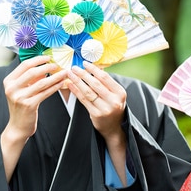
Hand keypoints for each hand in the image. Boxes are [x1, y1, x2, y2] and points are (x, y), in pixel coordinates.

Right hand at [1, 56, 68, 179]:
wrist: (18, 126)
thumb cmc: (22, 106)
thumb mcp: (21, 90)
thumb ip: (30, 78)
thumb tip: (45, 67)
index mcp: (9, 81)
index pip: (24, 65)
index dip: (38, 59)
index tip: (48, 57)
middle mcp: (12, 88)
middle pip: (32, 72)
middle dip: (47, 66)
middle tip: (57, 64)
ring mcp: (20, 97)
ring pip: (41, 82)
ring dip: (55, 76)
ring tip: (64, 73)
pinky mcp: (29, 105)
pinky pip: (45, 92)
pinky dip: (55, 87)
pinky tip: (62, 83)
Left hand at [65, 62, 128, 184]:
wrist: (114, 127)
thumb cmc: (113, 107)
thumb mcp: (115, 94)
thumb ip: (106, 83)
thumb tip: (94, 67)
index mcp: (120, 92)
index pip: (105, 77)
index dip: (93, 69)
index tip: (85, 63)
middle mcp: (114, 100)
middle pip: (95, 84)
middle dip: (83, 74)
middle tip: (74, 67)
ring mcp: (105, 108)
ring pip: (88, 92)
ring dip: (77, 81)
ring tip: (70, 74)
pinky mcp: (96, 114)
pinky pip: (84, 100)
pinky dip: (76, 91)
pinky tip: (70, 85)